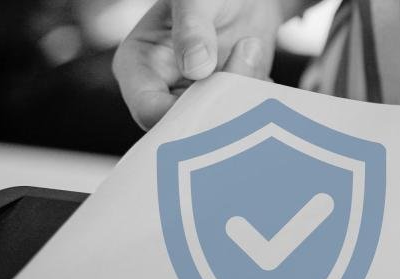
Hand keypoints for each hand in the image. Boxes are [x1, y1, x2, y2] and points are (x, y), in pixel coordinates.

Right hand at [113, 0, 294, 129]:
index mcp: (137, 66)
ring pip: (214, 129)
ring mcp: (192, 101)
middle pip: (184, 125)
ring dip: (242, 108)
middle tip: (250, 75)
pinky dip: (254, 108)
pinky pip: (236, 122)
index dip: (182, 114)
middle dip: (219, 110)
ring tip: (255, 68)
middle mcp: (161, 91)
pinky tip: (263, 80)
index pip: (149, 110)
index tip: (219, 94)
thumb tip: (196, 67)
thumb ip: (192, 28)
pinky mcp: (221, 105)